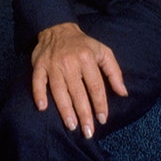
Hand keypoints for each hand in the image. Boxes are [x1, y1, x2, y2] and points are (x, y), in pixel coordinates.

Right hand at [30, 22, 127, 138]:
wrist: (57, 28)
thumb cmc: (83, 45)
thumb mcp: (103, 52)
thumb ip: (114, 72)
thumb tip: (123, 93)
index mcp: (87, 58)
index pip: (95, 86)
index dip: (100, 104)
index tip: (103, 119)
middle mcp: (70, 62)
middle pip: (78, 92)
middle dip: (84, 113)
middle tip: (88, 131)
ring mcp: (53, 64)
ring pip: (59, 90)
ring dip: (65, 109)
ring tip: (72, 125)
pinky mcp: (39, 65)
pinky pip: (37, 81)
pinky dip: (39, 94)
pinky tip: (42, 107)